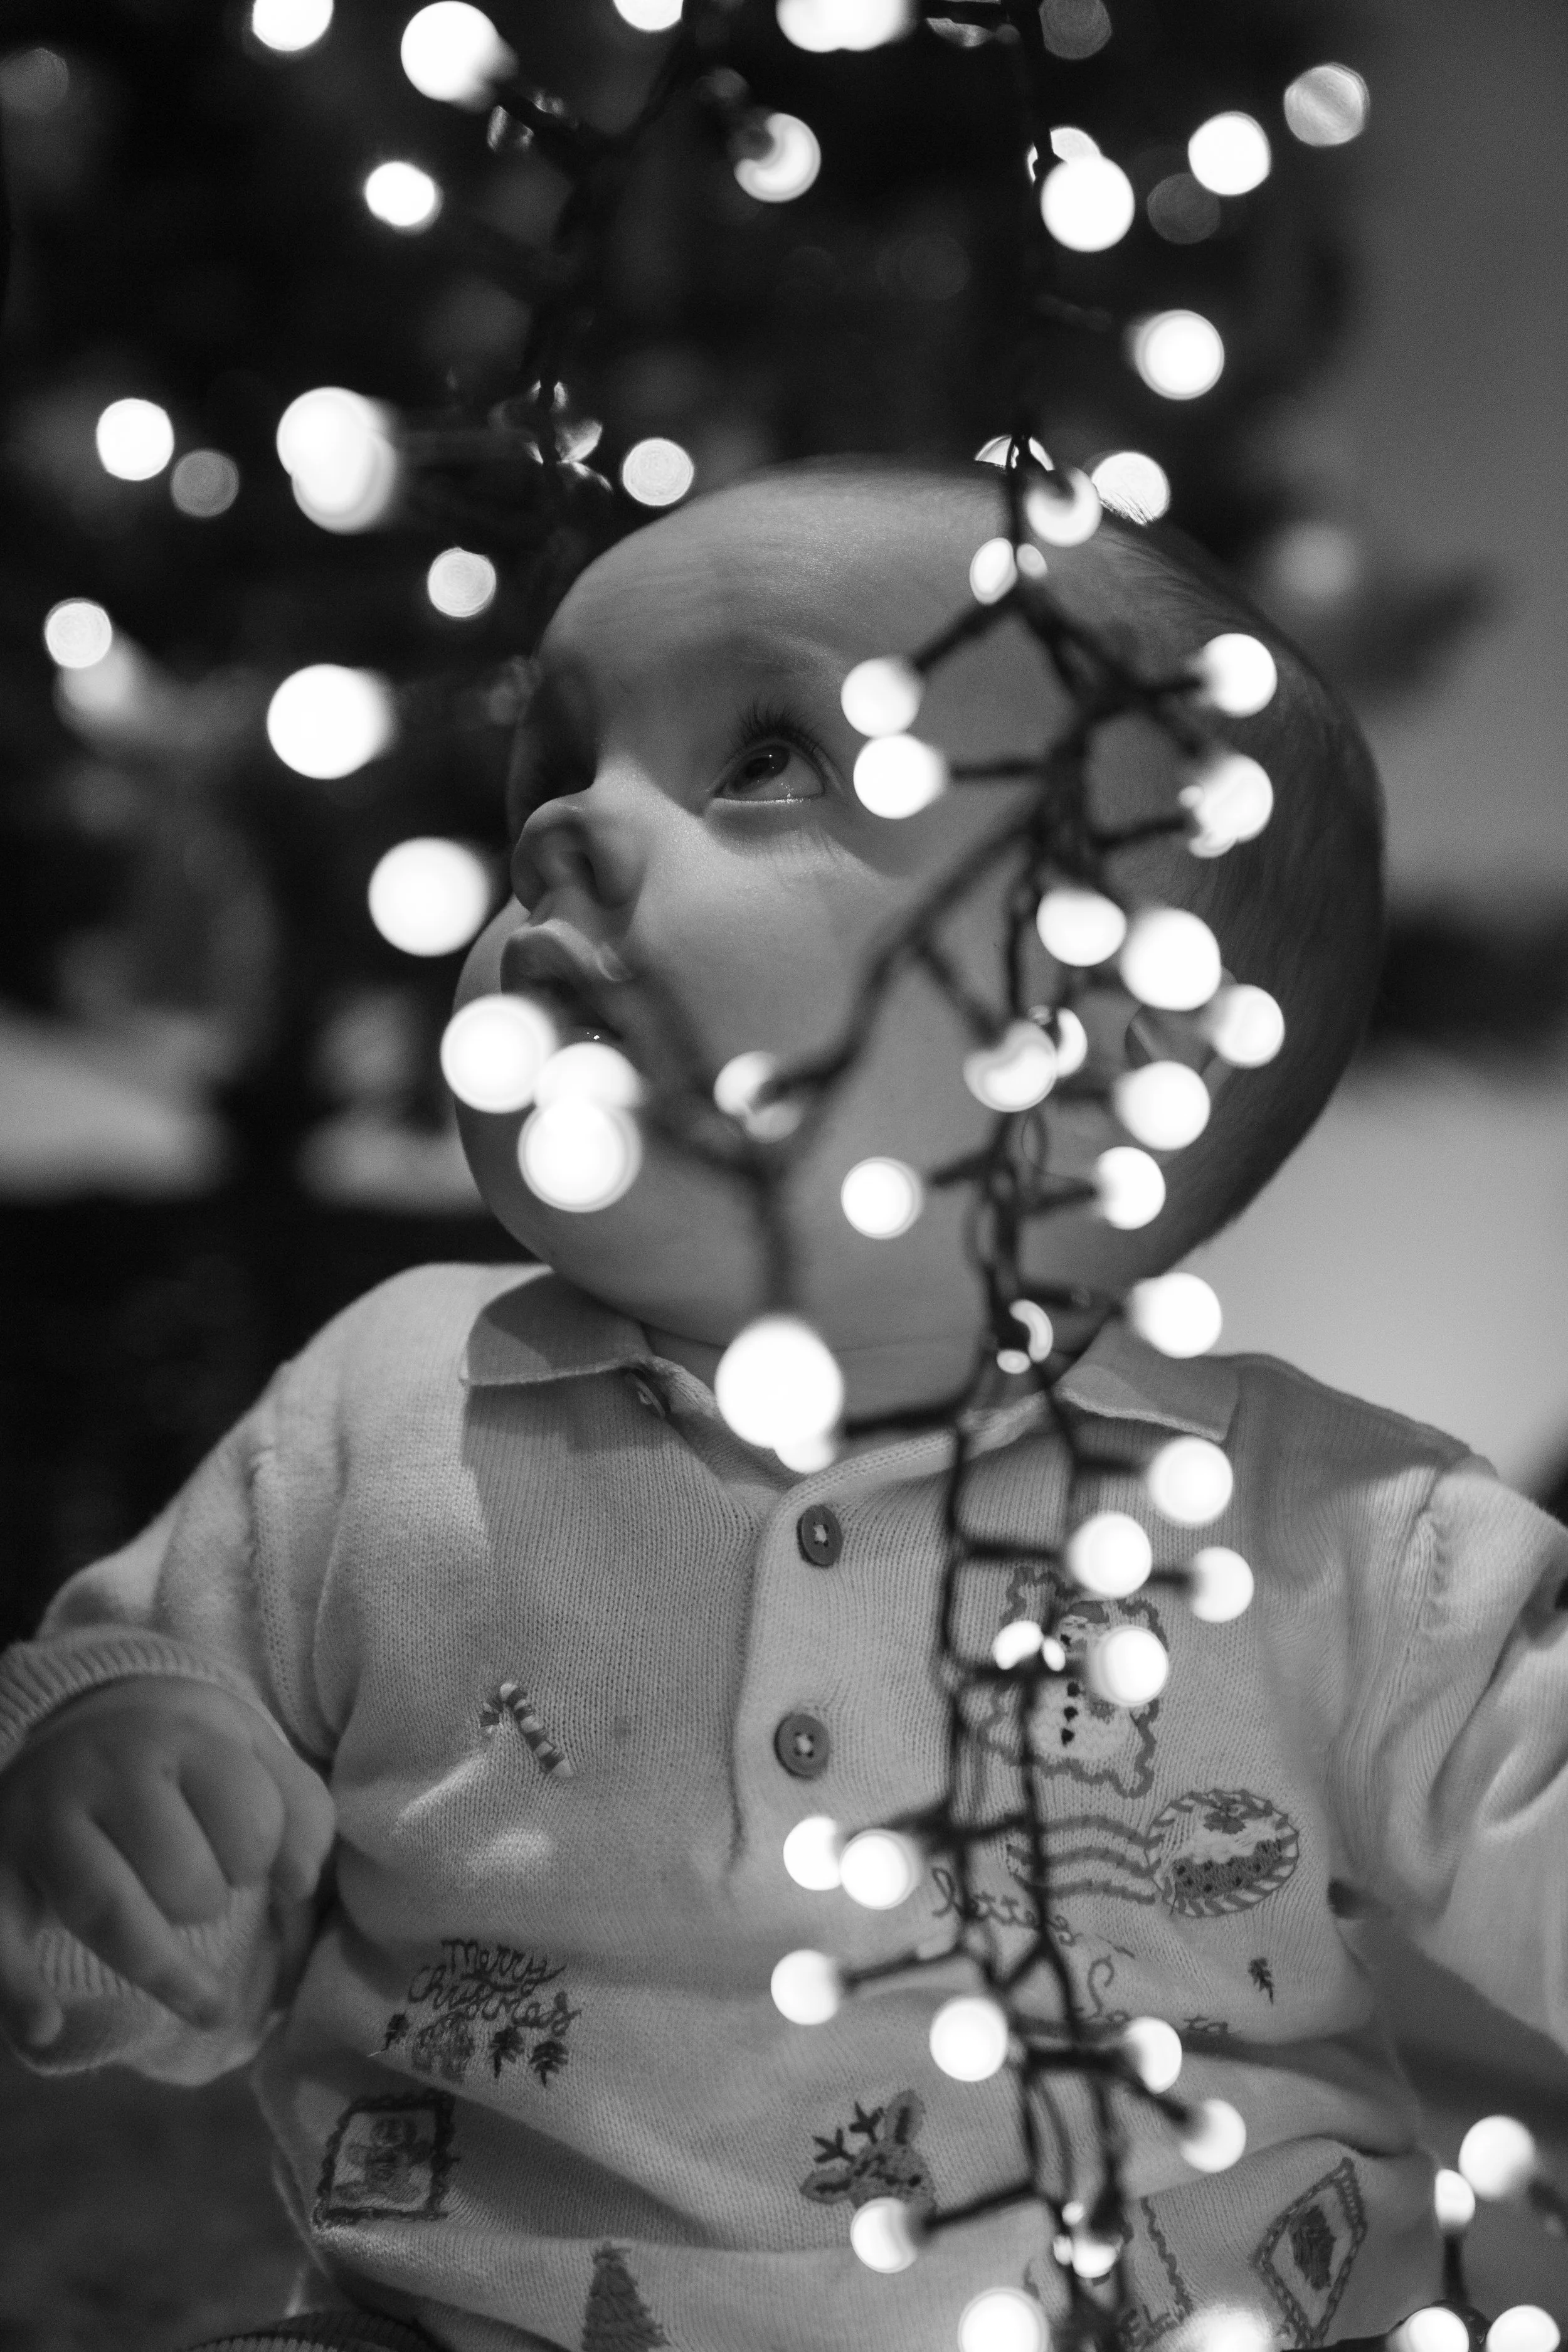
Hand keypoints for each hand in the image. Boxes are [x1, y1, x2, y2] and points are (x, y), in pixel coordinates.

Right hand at [0, 1676, 334, 2051]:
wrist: (80, 1715)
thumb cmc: (185, 1753)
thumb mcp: (253, 1752)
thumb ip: (300, 1810)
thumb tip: (300, 1885)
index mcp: (185, 1737)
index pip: (250, 1826)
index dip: (262, 1860)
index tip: (248, 1858)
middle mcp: (109, 1767)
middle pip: (182, 1876)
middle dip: (208, 1902)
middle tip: (199, 1890)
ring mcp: (44, 1815)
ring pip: (107, 1908)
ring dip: (162, 1968)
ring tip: (209, 2006)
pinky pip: (1, 1931)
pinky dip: (19, 1986)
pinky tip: (45, 2027)